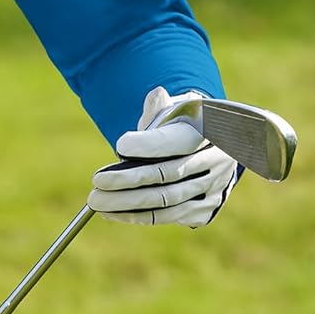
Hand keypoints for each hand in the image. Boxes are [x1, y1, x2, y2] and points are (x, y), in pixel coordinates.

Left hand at [87, 85, 240, 226]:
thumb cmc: (178, 125)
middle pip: (168, 175)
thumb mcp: (173, 110)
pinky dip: (137, 216)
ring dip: (127, 204)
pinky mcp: (205, 209)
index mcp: (210, 131)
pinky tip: (112, 212)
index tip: (119, 145)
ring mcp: (214, 188)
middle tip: (97, 182)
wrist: (206, 149)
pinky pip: (168, 216)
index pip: (177, 141)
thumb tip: (156, 96)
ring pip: (166, 201)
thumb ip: (159, 107)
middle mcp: (217, 161)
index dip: (149, 145)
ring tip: (97, 201)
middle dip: (128, 180)